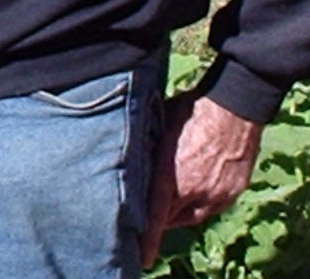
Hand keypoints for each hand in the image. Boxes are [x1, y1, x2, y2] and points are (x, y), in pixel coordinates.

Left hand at [139, 94, 263, 267]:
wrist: (232, 106)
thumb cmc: (190, 111)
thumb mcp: (158, 129)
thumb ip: (147, 152)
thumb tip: (130, 161)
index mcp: (171, 178)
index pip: (156, 218)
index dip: (148, 240)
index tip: (141, 257)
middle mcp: (194, 191)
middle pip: (173, 219)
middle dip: (160, 219)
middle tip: (149, 213)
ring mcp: (217, 193)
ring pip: (193, 215)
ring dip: (179, 213)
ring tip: (169, 202)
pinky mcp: (233, 190)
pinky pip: (212, 207)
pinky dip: (199, 204)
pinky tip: (192, 192)